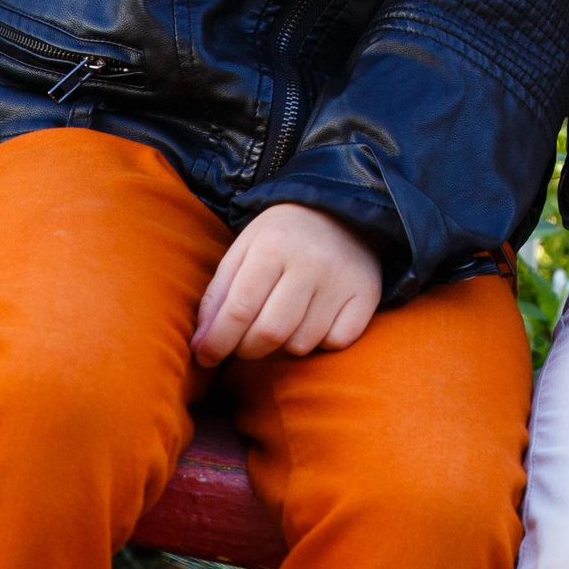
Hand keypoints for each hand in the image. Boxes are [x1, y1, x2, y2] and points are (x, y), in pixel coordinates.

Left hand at [191, 202, 381, 365]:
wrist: (341, 212)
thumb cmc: (282, 237)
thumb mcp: (243, 250)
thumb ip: (218, 295)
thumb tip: (201, 346)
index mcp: (273, 246)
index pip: (239, 310)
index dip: (217, 342)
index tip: (206, 357)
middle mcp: (311, 262)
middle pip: (270, 333)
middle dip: (247, 349)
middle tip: (243, 343)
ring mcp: (342, 280)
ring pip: (302, 343)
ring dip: (284, 344)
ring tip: (283, 322)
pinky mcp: (367, 294)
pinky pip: (336, 342)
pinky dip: (321, 341)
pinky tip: (315, 320)